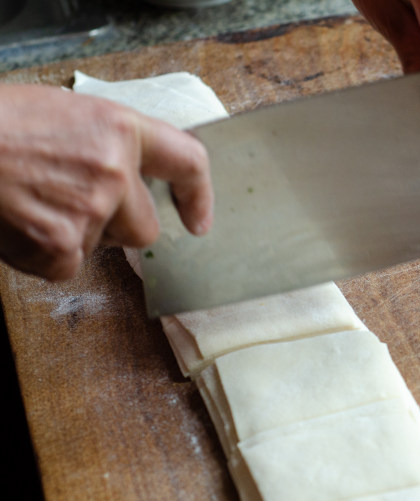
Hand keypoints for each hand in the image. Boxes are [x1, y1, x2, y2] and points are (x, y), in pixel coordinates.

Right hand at [0, 84, 213, 279]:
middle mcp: (114, 172)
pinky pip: (68, 265)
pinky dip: (45, 254)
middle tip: (73, 204)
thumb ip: (109, 145)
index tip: (199, 220)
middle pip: (146, 227)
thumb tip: (135, 176)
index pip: (188, 162)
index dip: (199, 195)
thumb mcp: (65, 115)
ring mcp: (90, 212)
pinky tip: (20, 223)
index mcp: (120, 129)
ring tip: (33, 203)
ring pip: (104, 246)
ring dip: (77, 235)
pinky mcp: (61, 248)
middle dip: (118, 225)